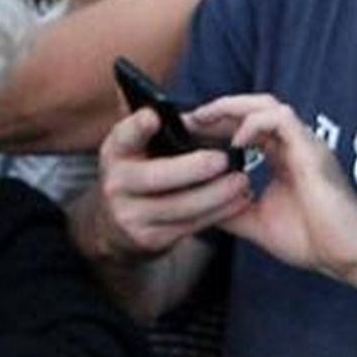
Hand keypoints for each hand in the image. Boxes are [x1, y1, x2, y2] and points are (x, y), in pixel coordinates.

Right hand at [82, 107, 252, 261]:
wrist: (115, 224)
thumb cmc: (139, 172)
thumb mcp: (135, 150)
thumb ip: (158, 132)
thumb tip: (199, 118)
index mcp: (115, 153)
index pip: (123, 136)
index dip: (137, 127)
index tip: (154, 117)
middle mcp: (116, 184)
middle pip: (155, 177)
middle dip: (192, 169)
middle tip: (223, 159)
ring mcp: (131, 216)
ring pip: (179, 206)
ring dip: (216, 195)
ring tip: (241, 181)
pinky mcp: (151, 239)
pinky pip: (190, 225)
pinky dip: (218, 213)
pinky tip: (238, 201)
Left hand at [190, 94, 356, 279]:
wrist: (349, 255)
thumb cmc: (313, 240)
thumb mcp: (256, 221)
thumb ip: (230, 207)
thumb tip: (196, 203)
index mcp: (284, 157)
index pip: (249, 124)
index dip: (219, 122)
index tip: (190, 130)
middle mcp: (295, 144)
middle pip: (254, 107)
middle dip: (219, 109)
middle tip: (189, 119)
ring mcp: (306, 144)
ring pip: (267, 105)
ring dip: (232, 108)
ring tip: (204, 120)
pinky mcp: (312, 151)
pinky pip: (282, 120)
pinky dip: (254, 124)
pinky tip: (236, 142)